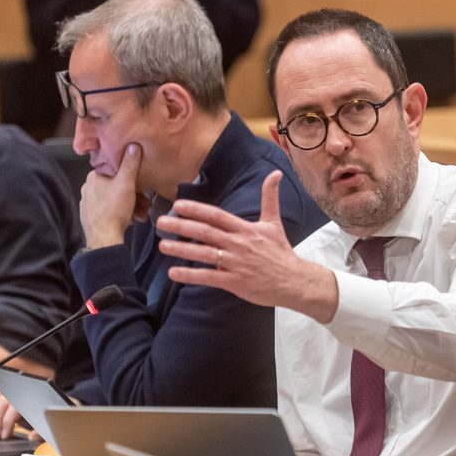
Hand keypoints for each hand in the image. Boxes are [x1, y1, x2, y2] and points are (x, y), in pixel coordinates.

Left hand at [80, 143, 142, 248]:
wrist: (103, 238)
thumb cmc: (114, 210)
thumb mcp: (127, 183)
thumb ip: (130, 164)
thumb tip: (132, 146)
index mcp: (94, 177)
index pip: (114, 170)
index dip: (130, 177)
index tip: (141, 186)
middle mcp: (88, 188)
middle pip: (116, 186)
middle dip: (134, 195)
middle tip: (144, 204)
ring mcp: (88, 203)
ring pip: (114, 199)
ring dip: (130, 206)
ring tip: (139, 215)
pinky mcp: (90, 216)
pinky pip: (109, 210)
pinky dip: (121, 213)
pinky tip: (129, 219)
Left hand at [157, 171, 338, 322]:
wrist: (294, 281)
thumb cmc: (281, 251)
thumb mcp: (274, 222)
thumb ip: (270, 198)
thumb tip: (275, 173)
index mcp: (246, 229)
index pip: (217, 216)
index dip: (197, 210)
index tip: (178, 205)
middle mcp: (239, 244)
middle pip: (206, 233)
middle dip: (182, 226)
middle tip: (160, 222)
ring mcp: (236, 263)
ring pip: (205, 254)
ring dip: (182, 249)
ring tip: (163, 245)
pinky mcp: (235, 282)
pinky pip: (209, 277)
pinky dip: (191, 275)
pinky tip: (173, 273)